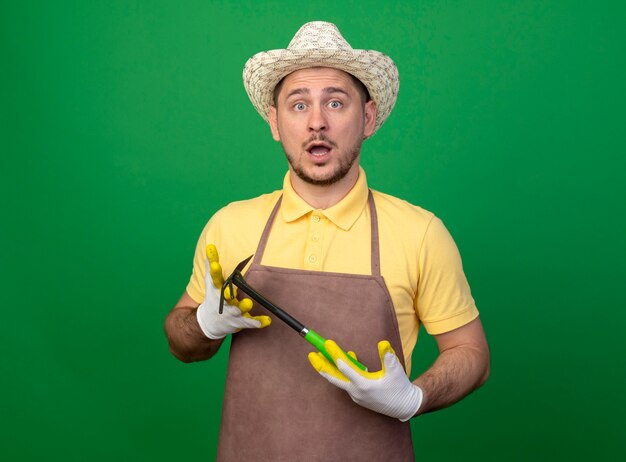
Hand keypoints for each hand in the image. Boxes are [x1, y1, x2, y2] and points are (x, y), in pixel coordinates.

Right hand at [196, 244, 270, 338]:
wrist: (209, 323)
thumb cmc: (213, 297)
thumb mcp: (211, 281)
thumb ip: (212, 264)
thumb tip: (210, 245)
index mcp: (216, 290)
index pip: (214, 279)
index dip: (214, 271)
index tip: (215, 264)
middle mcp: (223, 301)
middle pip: (225, 296)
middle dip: (227, 294)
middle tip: (230, 291)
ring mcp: (232, 312)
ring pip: (238, 310)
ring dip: (243, 306)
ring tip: (248, 303)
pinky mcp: (240, 321)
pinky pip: (250, 322)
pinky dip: (258, 322)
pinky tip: (268, 321)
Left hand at [308, 340, 422, 420]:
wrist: (404, 406)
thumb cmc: (400, 388)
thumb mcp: (396, 371)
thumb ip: (388, 357)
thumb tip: (383, 343)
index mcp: (364, 385)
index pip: (345, 367)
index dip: (335, 353)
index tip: (328, 343)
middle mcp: (356, 391)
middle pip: (334, 377)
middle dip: (321, 365)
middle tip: (311, 354)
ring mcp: (356, 395)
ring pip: (339, 379)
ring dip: (330, 368)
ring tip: (320, 356)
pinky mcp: (358, 396)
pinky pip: (347, 382)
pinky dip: (343, 372)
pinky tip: (348, 358)